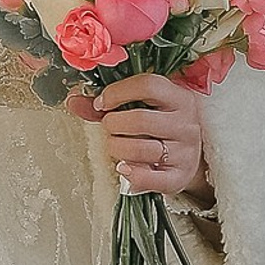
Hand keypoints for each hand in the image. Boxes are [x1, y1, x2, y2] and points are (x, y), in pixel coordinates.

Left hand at [72, 70, 211, 199]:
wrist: (190, 156)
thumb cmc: (161, 126)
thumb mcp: (142, 107)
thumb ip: (107, 104)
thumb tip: (73, 101)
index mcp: (178, 97)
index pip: (148, 86)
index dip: (118, 92)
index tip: (102, 103)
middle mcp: (185, 123)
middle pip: (140, 120)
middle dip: (113, 124)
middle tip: (108, 126)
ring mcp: (185, 151)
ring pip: (140, 149)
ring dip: (117, 148)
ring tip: (116, 145)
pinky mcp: (179, 176)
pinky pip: (150, 179)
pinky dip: (131, 174)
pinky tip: (123, 168)